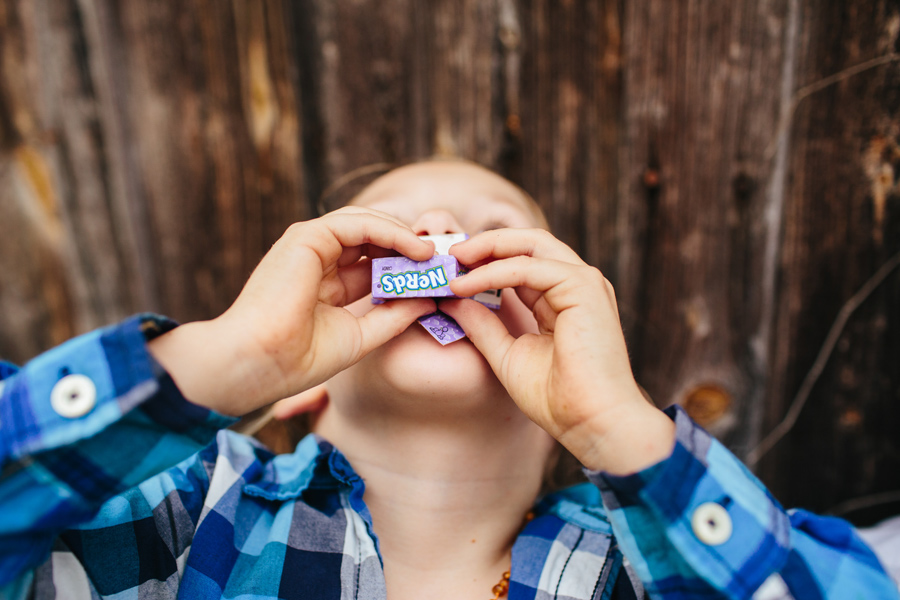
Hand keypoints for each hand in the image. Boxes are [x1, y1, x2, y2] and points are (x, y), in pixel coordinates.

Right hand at [149, 208, 435, 415]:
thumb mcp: (361, 336)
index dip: (409, 268)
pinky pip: (359, 223)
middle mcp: (318, 259)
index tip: (443, 277)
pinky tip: (419, 249)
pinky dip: (392, 232)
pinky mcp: (307, 237)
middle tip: (450, 258)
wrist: (256, 363)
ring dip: (408, 237)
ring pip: (370, 226)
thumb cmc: (298, 359)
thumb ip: (393, 315)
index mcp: (326, 283)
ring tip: (439, 254)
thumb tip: (430, 299)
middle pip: (376, 241)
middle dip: (414, 247)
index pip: (376, 264)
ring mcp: (310, 245)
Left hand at [441, 229, 673, 474]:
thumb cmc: (558, 399)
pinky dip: (493, 272)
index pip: (522, 262)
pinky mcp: (583, 287)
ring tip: (453, 262)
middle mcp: (576, 284)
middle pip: (529, 242)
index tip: (450, 269)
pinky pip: (528, 268)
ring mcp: (584, 282)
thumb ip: (483, 325)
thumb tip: (451, 300)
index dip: (486, 260)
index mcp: (563, 298)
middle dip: (486, 244)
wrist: (592, 423)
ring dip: (487, 249)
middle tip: (449, 254)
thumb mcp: (508, 354)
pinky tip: (465, 284)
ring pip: (530, 244)